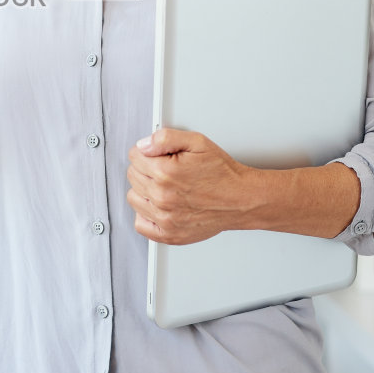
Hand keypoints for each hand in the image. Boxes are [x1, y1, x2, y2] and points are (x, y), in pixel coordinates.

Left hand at [126, 128, 253, 244]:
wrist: (240, 199)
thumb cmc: (221, 172)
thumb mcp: (197, 142)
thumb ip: (165, 138)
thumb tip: (143, 145)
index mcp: (165, 173)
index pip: (134, 156)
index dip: (147, 151)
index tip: (159, 155)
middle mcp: (162, 197)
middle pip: (132, 176)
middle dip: (146, 168)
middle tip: (166, 170)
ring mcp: (164, 218)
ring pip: (133, 198)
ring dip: (144, 191)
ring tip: (164, 187)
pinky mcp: (169, 234)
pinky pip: (140, 224)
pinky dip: (146, 215)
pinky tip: (159, 205)